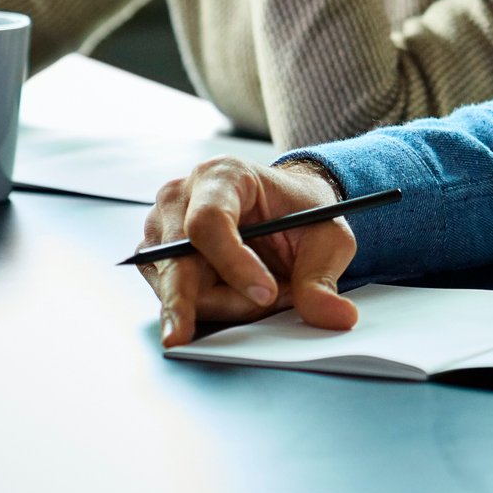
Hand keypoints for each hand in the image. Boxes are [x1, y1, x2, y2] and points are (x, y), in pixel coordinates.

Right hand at [139, 157, 357, 346]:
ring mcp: (161, 231)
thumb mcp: (327, 239)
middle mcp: (179, 199)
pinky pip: (175, 299)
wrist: (287, 213)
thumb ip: (324, 278)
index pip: (208, 222)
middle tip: (262, 310)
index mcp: (221, 175)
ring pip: (177, 288)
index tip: (266, 293)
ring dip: (224, 304)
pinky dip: (212, 308)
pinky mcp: (156, 261)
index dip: (234, 263)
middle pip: (182, 263)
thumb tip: (336, 317)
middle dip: (225, 299)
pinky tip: (240, 297)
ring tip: (264, 292)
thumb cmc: (303, 214)